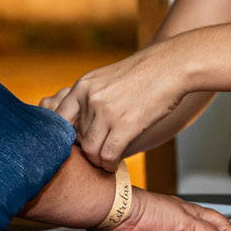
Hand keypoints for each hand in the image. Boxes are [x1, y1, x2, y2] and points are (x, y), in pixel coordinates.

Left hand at [39, 43, 189, 170]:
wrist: (172, 66)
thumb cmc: (143, 73)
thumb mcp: (106, 79)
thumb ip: (90, 98)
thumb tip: (77, 127)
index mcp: (83, 86)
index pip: (59, 119)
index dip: (65, 137)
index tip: (76, 145)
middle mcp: (90, 98)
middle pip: (78, 138)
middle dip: (87, 150)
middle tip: (97, 154)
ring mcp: (107, 112)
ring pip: (91, 151)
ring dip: (98, 160)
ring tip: (106, 161)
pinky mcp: (125, 125)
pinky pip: (108, 155)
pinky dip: (109, 164)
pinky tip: (114, 164)